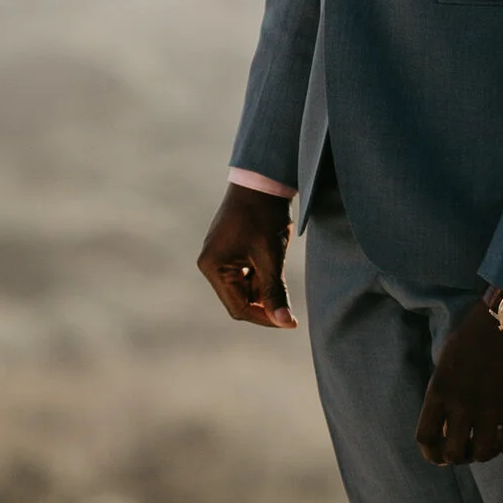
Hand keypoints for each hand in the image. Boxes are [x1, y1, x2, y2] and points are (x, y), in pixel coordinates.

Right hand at [197, 183, 297, 328]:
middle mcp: (211, 264)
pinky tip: (274, 259)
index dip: (265, 318)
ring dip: (265, 287)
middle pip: (240, 299)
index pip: (238, 308)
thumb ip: (275, 292)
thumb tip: (285, 323)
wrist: (263, 179)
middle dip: (265, 301)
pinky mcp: (230, 250)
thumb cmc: (264, 214)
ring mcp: (219, 256)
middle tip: (289, 298)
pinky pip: (246, 274)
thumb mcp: (271, 256)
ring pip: (245, 288)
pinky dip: (262, 275)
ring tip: (279, 265)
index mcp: (213, 266)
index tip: (290, 321)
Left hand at [415, 300, 502, 464]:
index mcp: (439, 389)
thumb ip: (445, 387)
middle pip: (453, 455)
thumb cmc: (480, 330)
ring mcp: (489, 409)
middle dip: (461, 456)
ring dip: (488, 453)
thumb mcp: (449, 356)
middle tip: (472, 446)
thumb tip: (445, 417)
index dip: (432, 453)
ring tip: (494, 440)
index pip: (425, 438)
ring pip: (483, 455)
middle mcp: (461, 404)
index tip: (442, 454)